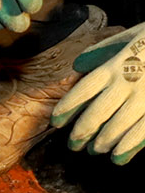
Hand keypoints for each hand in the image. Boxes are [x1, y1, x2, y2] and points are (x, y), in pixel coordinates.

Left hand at [52, 25, 144, 162]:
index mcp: (115, 65)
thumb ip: (103, 50)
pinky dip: (127, 147)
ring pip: (117, 126)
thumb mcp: (130, 35)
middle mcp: (127, 82)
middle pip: (96, 113)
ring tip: (96, 150)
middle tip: (74, 144)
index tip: (57, 122)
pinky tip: (118, 157)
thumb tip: (77, 65)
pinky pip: (142, 131)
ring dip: (103, 142)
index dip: (67, 109)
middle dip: (82, 132)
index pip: (82, 91)